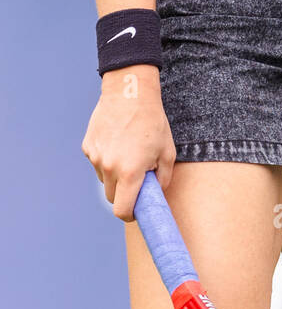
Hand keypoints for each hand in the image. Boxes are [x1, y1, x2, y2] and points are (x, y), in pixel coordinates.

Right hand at [82, 65, 175, 220]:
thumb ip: (163, 179)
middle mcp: (109, 168)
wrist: (130, 93)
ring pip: (104, 179)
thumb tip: (155, 195)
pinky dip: (106, 159)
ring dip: (114, 175)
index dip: (129, 215)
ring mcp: (96, 157)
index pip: (122, 210)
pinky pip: (97, 162)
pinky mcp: (88, 147)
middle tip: (136, 181)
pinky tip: (118, 142)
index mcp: (130, 172)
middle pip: (111, 197)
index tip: (135, 212)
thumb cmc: (153, 122)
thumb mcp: (168, 152)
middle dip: (123, 195)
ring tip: (129, 153)